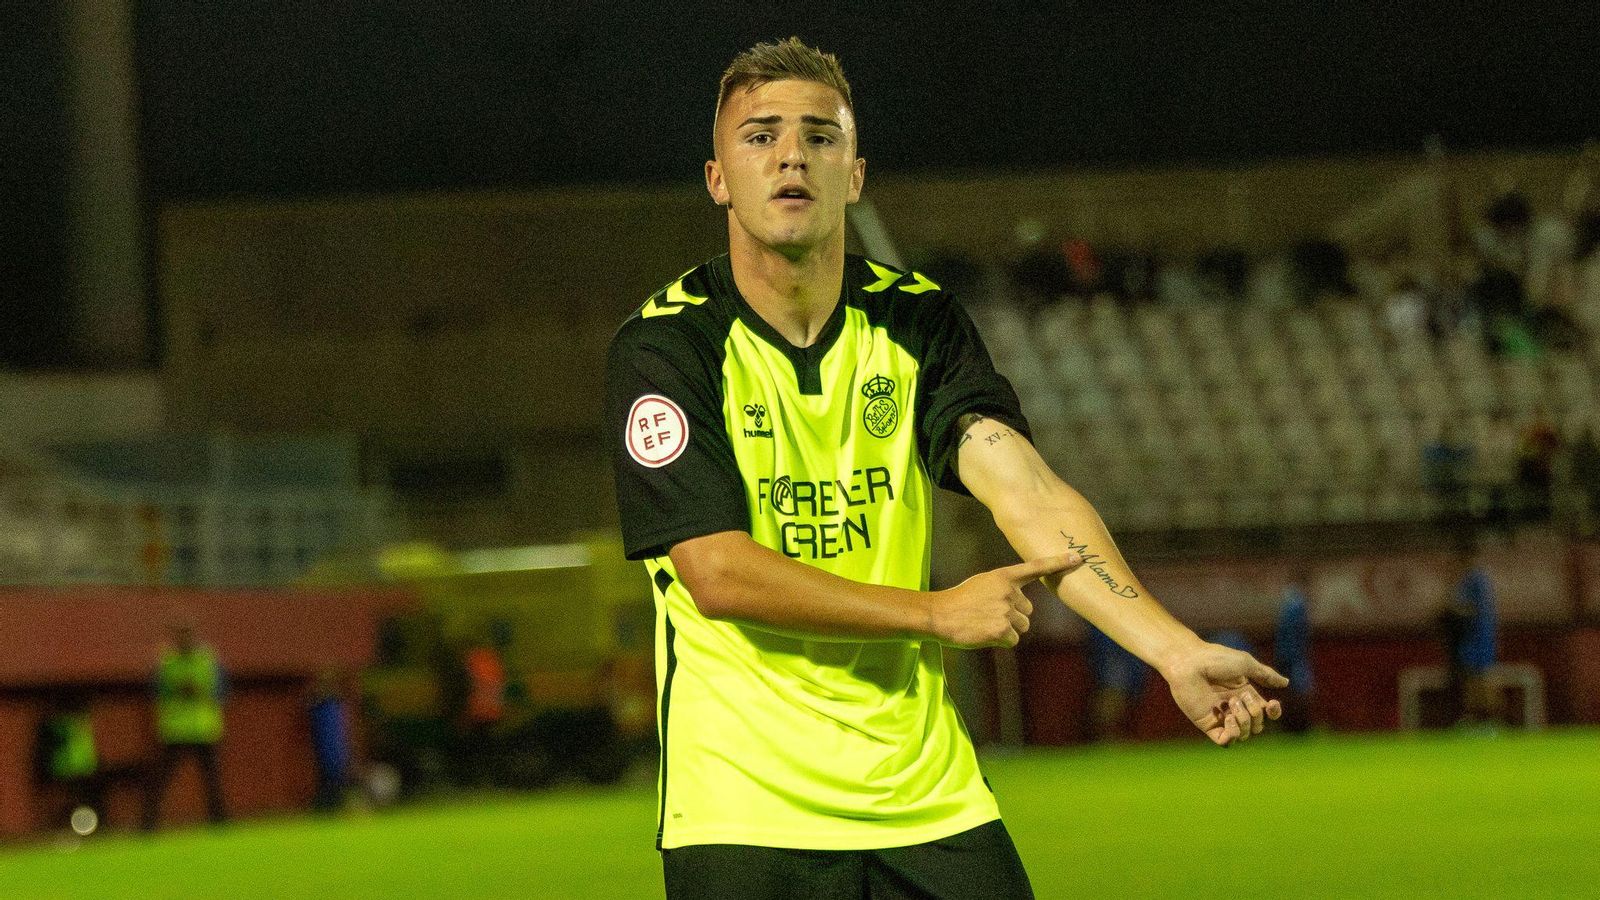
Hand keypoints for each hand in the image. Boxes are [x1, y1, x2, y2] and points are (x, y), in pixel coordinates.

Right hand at [931, 554, 1081, 647]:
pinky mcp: (1002, 629)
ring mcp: (1006, 610)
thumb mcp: (983, 584)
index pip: (1036, 567)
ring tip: (985, 624)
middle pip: (1028, 610)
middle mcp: (1008, 591)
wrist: (939, 614)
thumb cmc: (959, 600)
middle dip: (1013, 616)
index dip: (1058, 562)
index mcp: (1003, 576)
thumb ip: (1004, 589)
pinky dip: (1001, 641)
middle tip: (989, 615)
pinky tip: (984, 633)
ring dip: (1007, 629)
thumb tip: (1021, 606)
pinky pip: (1013, 640)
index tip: (1077, 558)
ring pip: (1022, 626)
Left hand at [1163, 643, 1288, 745]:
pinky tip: (1228, 718)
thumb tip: (1286, 682)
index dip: (1273, 713)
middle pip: (1257, 725)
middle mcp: (1234, 707)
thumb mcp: (1245, 663)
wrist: (1188, 662)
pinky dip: (1233, 734)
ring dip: (1244, 722)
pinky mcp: (1207, 724)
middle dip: (1255, 714)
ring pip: (1244, 735)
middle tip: (1240, 696)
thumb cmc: (1215, 658)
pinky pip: (1226, 741)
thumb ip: (1265, 675)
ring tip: (1231, 704)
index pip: (1266, 712)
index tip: (1273, 704)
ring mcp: (1220, 717)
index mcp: (1244, 693)